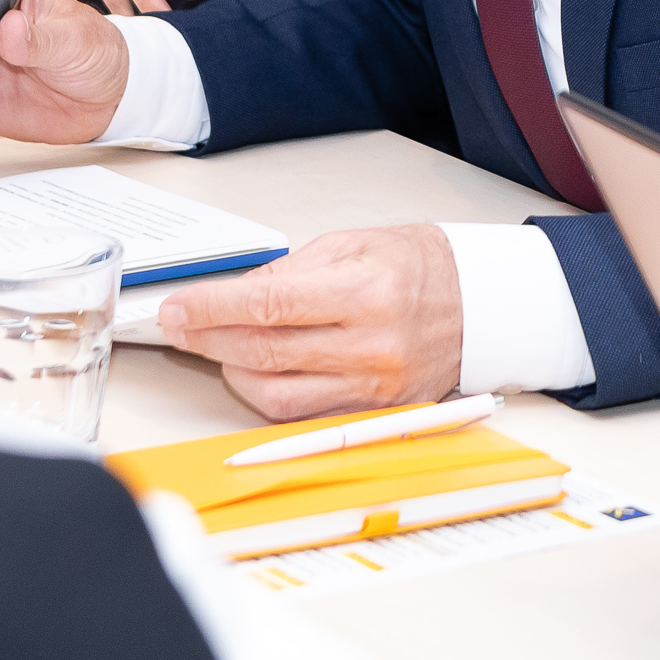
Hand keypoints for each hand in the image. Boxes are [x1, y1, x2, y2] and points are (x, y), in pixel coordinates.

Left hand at [158, 226, 464, 421]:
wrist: (483, 306)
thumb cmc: (421, 266)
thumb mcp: (356, 244)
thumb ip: (293, 270)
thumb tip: (235, 294)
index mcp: (366, 291)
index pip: (269, 304)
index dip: (212, 308)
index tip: (177, 307)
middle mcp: (370, 345)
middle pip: (265, 352)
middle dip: (207, 339)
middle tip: (177, 326)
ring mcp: (373, 386)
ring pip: (275, 395)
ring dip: (230, 372)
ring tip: (212, 347)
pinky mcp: (373, 413)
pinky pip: (302, 415)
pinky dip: (267, 395)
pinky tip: (250, 371)